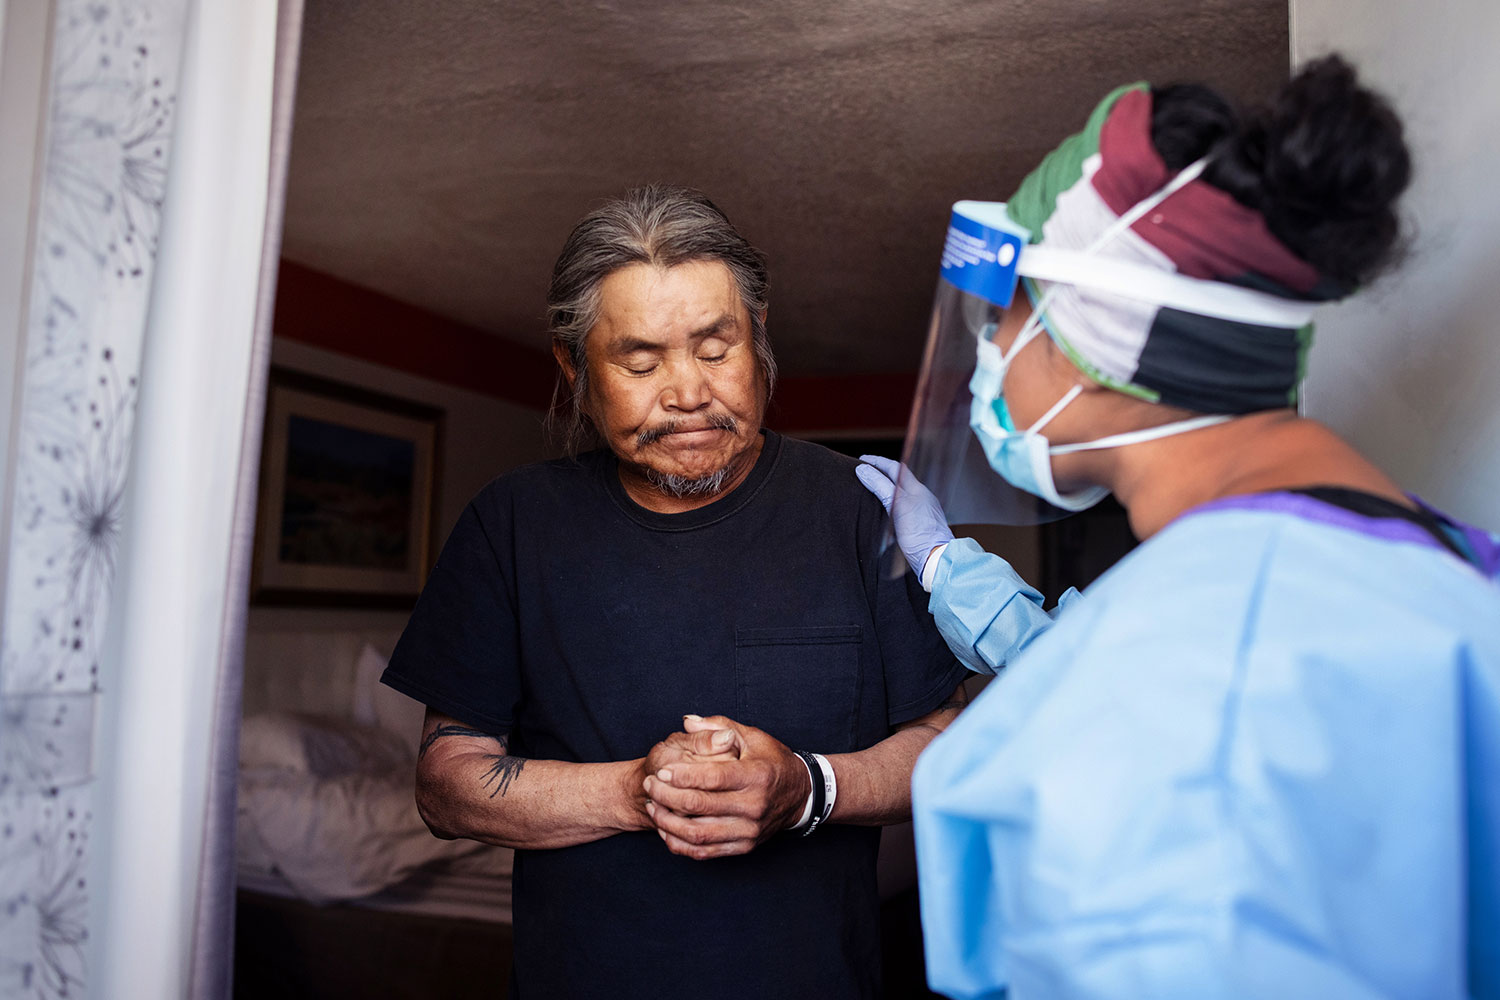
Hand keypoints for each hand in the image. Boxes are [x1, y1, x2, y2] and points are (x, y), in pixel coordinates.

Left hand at [643, 715, 809, 859]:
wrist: (800, 795)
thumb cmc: (772, 762)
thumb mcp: (752, 736)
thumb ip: (718, 727)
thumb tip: (688, 722)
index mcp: (756, 776)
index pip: (711, 778)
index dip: (681, 776)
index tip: (660, 771)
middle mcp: (754, 806)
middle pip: (699, 805)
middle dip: (667, 795)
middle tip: (649, 786)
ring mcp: (749, 830)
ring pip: (698, 834)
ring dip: (668, 822)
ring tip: (652, 807)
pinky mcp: (744, 846)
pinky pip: (705, 852)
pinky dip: (680, 844)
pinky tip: (666, 830)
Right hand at [855, 455, 953, 578]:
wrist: (936, 559)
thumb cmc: (920, 534)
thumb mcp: (897, 505)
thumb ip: (881, 486)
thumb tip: (863, 470)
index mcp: (917, 489)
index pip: (895, 468)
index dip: (877, 462)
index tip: (862, 460)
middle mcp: (921, 497)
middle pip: (898, 479)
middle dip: (881, 472)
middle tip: (863, 471)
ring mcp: (921, 510)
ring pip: (900, 492)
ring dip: (885, 486)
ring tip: (869, 487)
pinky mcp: (919, 524)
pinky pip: (902, 505)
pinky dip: (890, 500)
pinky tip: (883, 509)